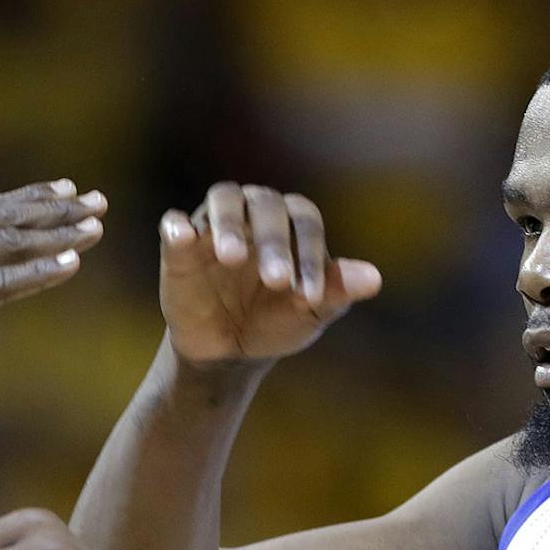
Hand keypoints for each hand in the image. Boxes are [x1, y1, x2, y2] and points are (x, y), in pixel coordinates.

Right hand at [0, 180, 106, 392]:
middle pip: (5, 219)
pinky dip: (38, 274)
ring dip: (58, 237)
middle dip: (56, 211)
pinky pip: (0, 286)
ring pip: (10, 246)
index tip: (64, 190)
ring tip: (96, 229)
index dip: (27, 199)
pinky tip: (71, 266)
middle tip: (97, 201)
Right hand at [160, 183, 381, 364]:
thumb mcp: (309, 313)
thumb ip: (337, 291)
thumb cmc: (276, 322)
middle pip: (266, 206)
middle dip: (273, 243)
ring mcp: (215, 224)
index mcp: (293, 223)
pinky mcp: (180, 243)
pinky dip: (177, 227)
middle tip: (276, 281)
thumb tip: (375, 280)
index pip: (305, 223)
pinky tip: (182, 237)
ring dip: (228, 223)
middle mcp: (255, 212)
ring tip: (232, 257)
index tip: (310, 296)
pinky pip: (174, 224)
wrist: (229, 350)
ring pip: (223, 200)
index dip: (310, 256)